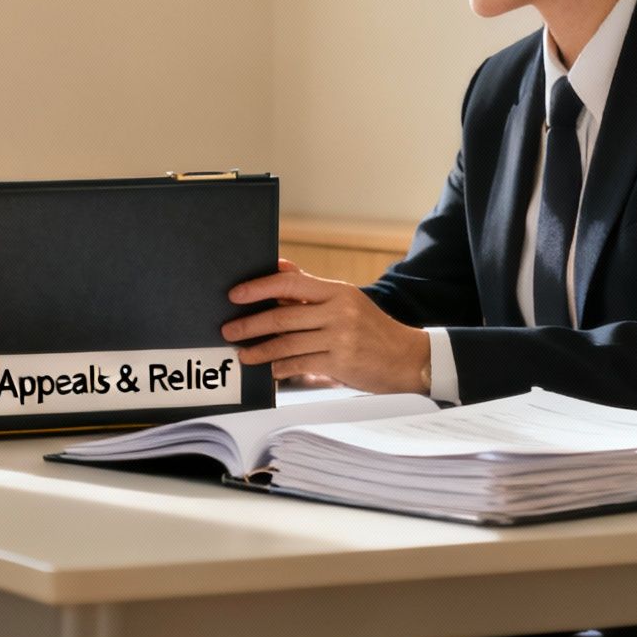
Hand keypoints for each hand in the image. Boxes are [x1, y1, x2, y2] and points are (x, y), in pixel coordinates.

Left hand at [221, 259, 429, 393]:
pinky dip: (279, 368)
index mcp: (337, 291)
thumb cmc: (372, 329)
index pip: (289, 283)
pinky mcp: (339, 363)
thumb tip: (278, 267)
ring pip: (286, 343)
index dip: (258, 288)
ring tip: (243, 353)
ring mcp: (339, 338)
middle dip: (250, 324)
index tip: (235, 295)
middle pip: (282, 316)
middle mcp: (338, 312)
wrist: (408, 359)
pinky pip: (298, 364)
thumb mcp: (347, 301)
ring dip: (259, 350)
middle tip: (229, 329)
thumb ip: (311, 288)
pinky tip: (268, 370)